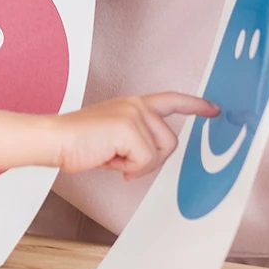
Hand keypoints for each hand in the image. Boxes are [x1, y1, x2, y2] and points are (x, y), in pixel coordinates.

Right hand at [52, 93, 218, 178]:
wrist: (55, 140)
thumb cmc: (77, 142)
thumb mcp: (114, 137)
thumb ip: (136, 139)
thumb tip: (150, 157)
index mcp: (132, 104)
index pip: (170, 100)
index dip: (195, 105)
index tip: (213, 109)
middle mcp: (136, 105)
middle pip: (170, 141)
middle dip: (151, 160)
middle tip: (123, 162)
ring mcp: (134, 114)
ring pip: (159, 153)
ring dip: (137, 165)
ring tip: (112, 157)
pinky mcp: (129, 128)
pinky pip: (145, 161)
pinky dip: (128, 168)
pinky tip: (109, 160)